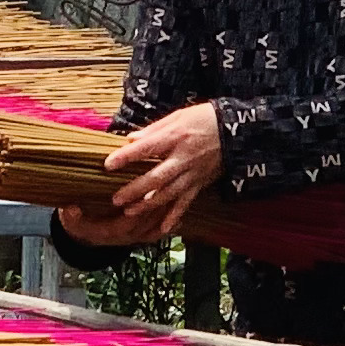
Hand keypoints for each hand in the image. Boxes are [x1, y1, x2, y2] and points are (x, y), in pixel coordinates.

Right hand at [55, 196, 175, 248]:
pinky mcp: (141, 235)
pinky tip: (180, 217)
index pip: (127, 224)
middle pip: (146, 224)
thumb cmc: (78, 223)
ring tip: (175, 194)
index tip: (143, 194)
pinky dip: (170, 225)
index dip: (136, 212)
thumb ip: (71, 216)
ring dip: (166, 212)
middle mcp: (125, 238)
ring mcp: (135, 238)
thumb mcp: (70, 220)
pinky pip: (158, 232)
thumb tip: (71, 209)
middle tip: (166, 188)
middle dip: (156, 207)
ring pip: (155, 227)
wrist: (84, 237)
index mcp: (109, 233)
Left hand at [101, 100, 225, 235]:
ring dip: (149, 205)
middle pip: (156, 177)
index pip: (146, 148)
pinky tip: (163, 229)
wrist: (236, 130)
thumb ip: (153, 130)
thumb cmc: (204, 118)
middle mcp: (183, 158)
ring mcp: (192, 173)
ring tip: (129, 212)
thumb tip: (130, 139)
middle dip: (135, 190)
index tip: (108, 164)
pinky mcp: (200, 183)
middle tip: (116, 199)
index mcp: (174, 137)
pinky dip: (175, 217)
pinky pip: (186, 202)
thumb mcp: (177, 116)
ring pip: (169, 193)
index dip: (127, 157)